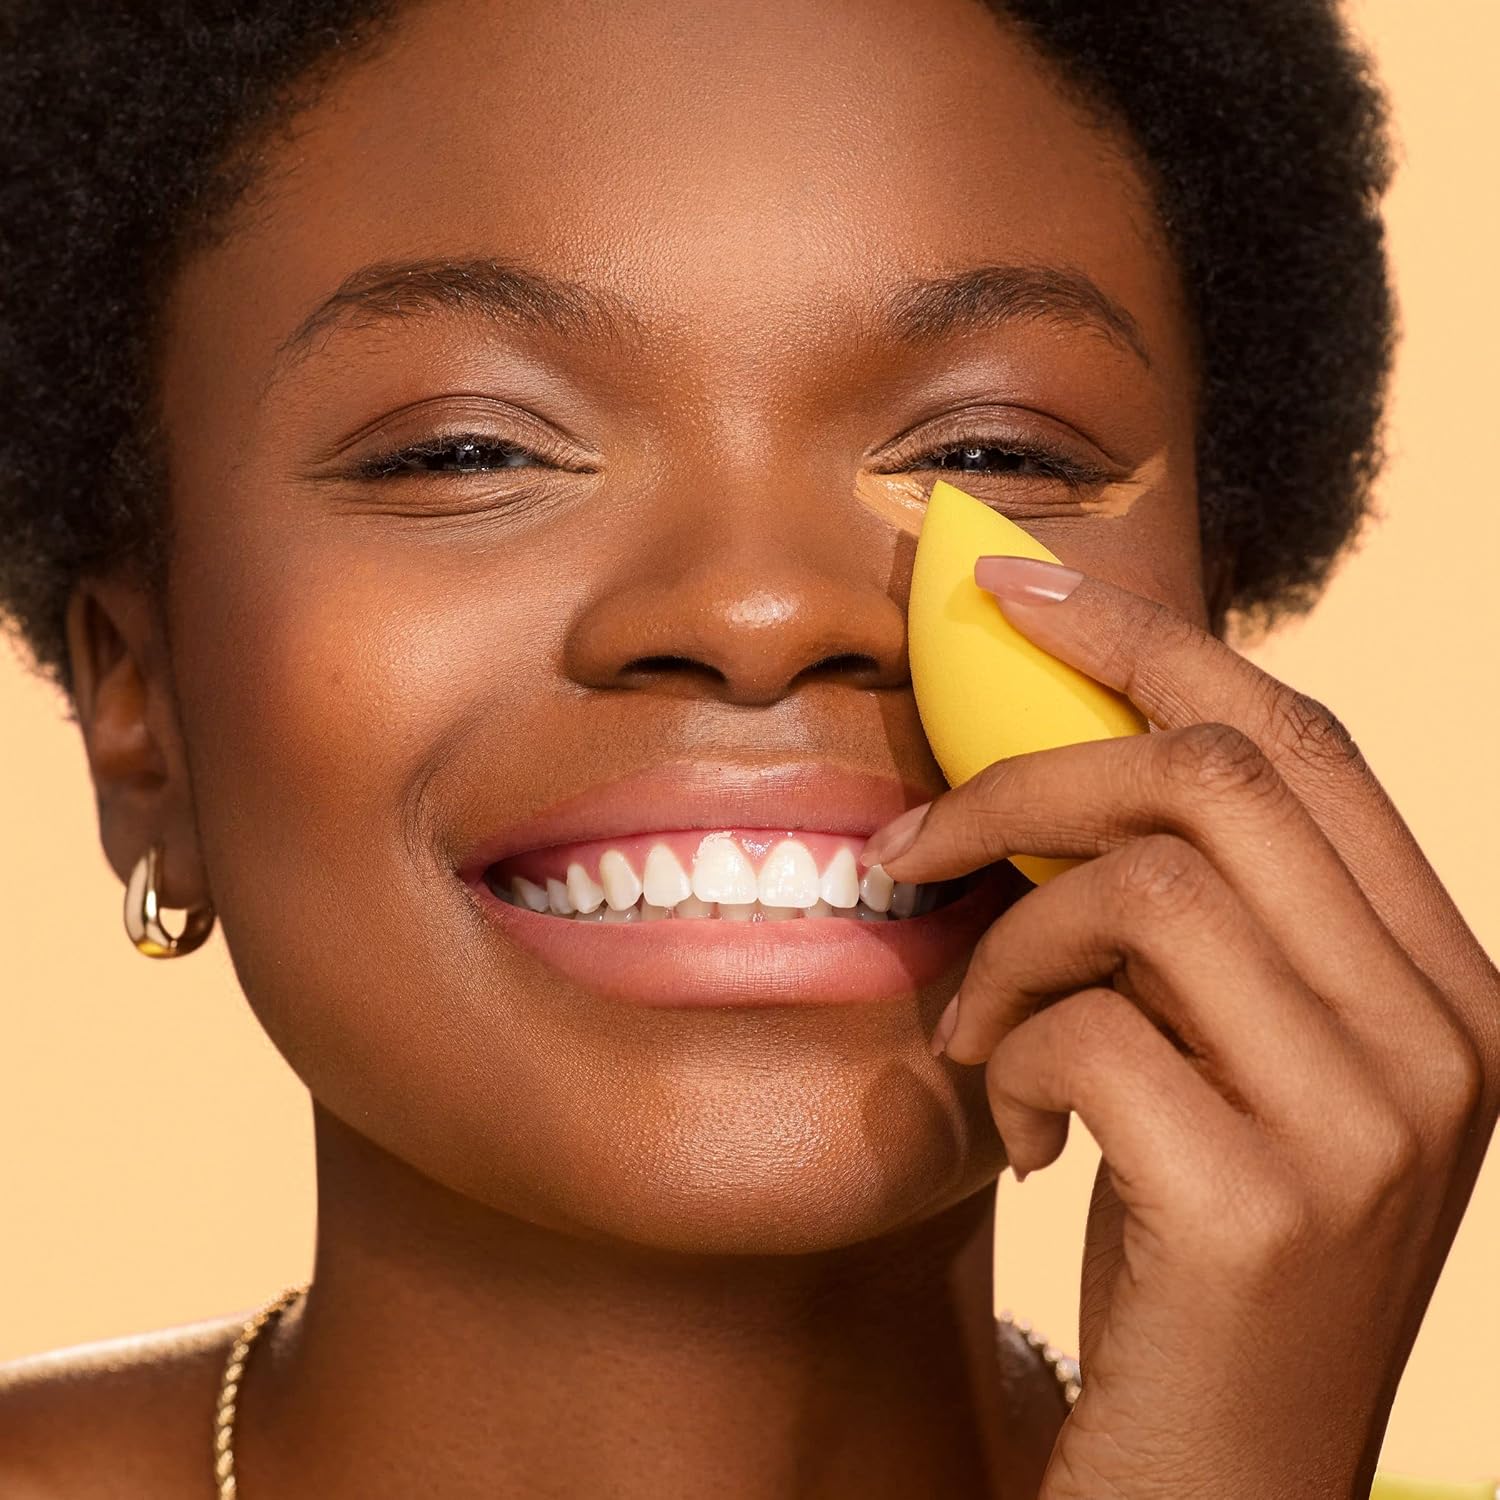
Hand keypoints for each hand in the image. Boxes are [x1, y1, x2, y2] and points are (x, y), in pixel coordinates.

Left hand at [862, 557, 1498, 1499]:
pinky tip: (1016, 1133)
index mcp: (1443, 982)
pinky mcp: (1263, 1205)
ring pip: (1140, 888)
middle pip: (1215, 779)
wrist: (1216, 1487)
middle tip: (914, 839)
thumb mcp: (1224, 1063)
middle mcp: (1443, 1034)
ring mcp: (1372, 1121)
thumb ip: (1193, 926)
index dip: (1154, 643)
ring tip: (971, 1035)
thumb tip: (1053, 760)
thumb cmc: (1194, 1257)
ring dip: (1004, 945)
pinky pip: (1084, 1024)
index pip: (1304, 740)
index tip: (1012, 594)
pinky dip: (1007, 1055)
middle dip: (1026, 777)